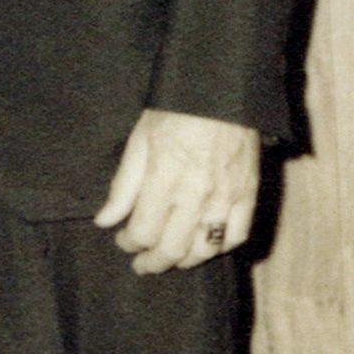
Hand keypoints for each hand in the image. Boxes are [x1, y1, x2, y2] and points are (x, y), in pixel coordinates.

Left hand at [95, 110, 259, 275]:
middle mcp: (196, 193)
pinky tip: (207, 244)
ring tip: (172, 258)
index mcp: (164, 178)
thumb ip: (123, 186)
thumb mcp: (139, 141)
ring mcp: (225, 196)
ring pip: (205, 249)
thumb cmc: (175, 111)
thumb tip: (105, 221)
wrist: (220, 89)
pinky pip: (237, 235)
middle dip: (153, 262)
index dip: (130, 243)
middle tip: (142, 264)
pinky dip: (222, 247)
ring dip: (185, 260)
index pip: (144, 232)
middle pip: (172, 249)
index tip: (124, 240)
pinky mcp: (248, 192)